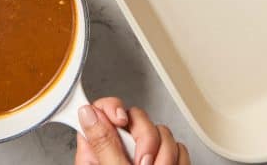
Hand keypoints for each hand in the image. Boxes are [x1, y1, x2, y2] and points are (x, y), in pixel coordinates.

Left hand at [75, 97, 189, 164]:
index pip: (101, 110)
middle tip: (144, 162)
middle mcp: (121, 151)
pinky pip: (178, 146)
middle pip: (136, 117)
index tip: (119, 119)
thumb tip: (87, 112)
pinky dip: (177, 160)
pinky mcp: (167, 160)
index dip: (111, 107)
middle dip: (146, 138)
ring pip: (160, 130)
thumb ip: (103, 143)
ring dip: (164, 154)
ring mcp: (144, 155)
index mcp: (98, 152)